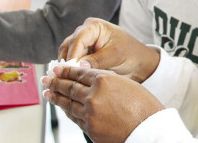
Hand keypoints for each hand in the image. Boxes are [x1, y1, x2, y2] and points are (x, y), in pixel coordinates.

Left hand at [42, 66, 164, 142]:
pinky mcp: (89, 128)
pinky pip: (74, 117)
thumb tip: (92, 80)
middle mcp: (94, 96)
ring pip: (68, 103)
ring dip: (56, 96)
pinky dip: (66, 110)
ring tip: (48, 92)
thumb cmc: (144, 106)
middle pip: (70, 87)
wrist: (149, 129)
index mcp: (104, 80)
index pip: (80, 73)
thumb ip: (108, 81)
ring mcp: (90, 113)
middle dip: (56, 82)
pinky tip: (62, 107)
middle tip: (47, 78)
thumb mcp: (127, 84)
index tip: (58, 68)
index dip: (67, 70)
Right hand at [59, 18, 159, 82]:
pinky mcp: (82, 56)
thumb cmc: (131, 54)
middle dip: (66, 62)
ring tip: (65, 82)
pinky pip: (71, 63)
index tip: (71, 68)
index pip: (78, 38)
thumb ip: (96, 60)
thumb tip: (78, 66)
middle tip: (64, 77)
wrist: (138, 63)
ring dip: (66, 68)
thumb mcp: (115, 56)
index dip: (73, 54)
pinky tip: (69, 82)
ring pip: (66, 55)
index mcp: (95, 26)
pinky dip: (70, 71)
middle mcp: (85, 33)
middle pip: (68, 46)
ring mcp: (83, 44)